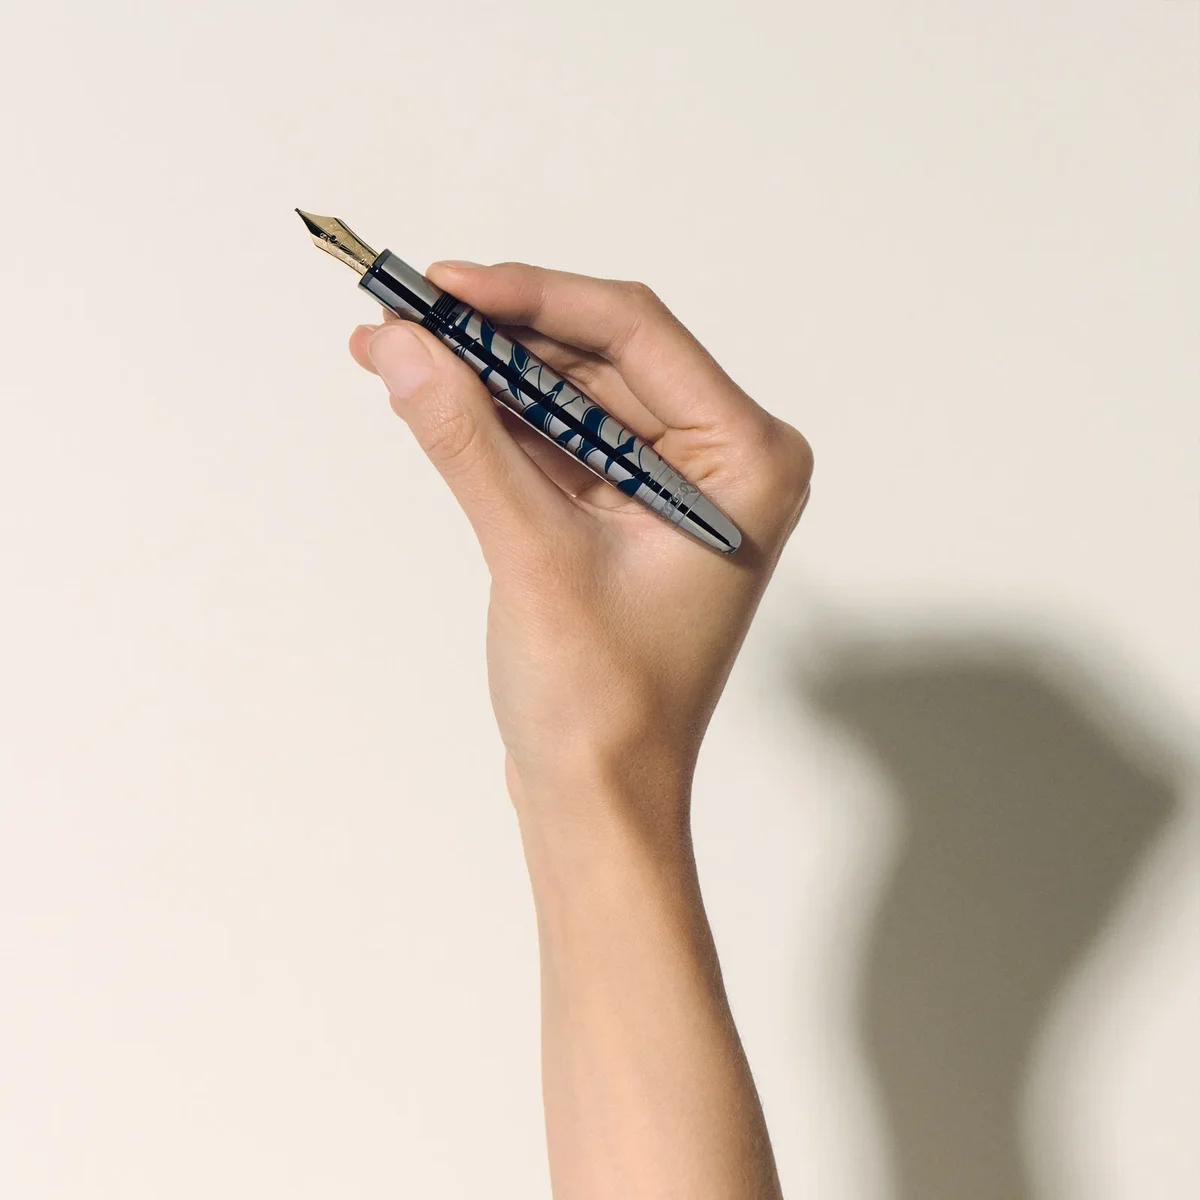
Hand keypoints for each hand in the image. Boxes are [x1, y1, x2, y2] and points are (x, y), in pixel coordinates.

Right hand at [349, 263, 811, 826]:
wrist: (599, 800)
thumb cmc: (602, 706)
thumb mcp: (533, 557)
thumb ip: (468, 443)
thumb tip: (403, 346)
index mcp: (747, 461)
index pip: (636, 334)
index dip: (532, 297)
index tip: (444, 283)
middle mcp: (724, 464)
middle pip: (600, 359)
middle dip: (498, 337)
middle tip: (405, 311)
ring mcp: (674, 490)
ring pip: (572, 398)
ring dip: (486, 376)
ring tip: (393, 346)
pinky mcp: (627, 516)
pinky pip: (559, 445)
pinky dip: (496, 424)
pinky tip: (430, 395)